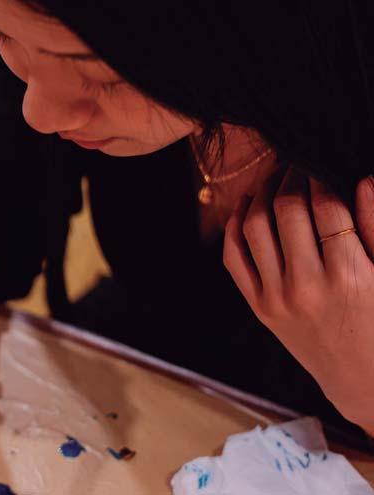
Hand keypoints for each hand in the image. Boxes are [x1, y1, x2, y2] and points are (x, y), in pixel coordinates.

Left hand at [223, 167, 373, 432]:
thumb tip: (363, 179)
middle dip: (291, 177)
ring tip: (273, 180)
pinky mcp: (258, 309)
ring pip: (254, 228)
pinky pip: (234, 259)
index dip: (321, 174)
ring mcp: (275, 299)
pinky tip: (245, 209)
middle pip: (287, 210)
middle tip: (296, 163)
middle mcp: (305, 286)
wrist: (364, 382)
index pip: (325, 205)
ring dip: (261, 195)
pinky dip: (234, 228)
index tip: (319, 161)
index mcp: (349, 276)